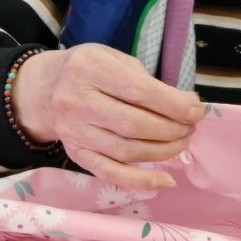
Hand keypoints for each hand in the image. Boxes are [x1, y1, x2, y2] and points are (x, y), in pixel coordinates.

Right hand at [15, 38, 200, 184]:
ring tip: (181, 143)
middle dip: (171, 129)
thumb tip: (184, 107)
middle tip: (190, 128)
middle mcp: (76, 101)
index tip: (196, 110)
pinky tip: (165, 180)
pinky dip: (141, 181)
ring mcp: (74, 132)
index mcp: (88, 68)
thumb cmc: (88, 70)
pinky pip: (111, 174)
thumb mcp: (112, 58)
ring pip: (126, 151)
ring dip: (162, 152)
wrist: (44, 89)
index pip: (138, 91)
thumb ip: (143, 80)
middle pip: (134, 124)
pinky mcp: (77, 155)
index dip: (173, 105)